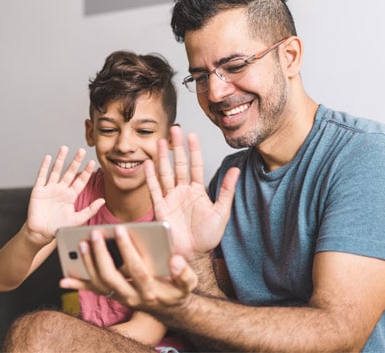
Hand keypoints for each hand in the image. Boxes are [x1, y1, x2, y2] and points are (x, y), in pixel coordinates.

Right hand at [25, 146, 104, 243]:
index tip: (92, 162)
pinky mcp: (38, 191)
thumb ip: (90, 210)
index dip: (86, 172)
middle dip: (75, 162)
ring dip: (60, 159)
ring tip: (65, 148)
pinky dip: (44, 167)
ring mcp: (50, 189)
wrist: (41, 233)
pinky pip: (42, 177)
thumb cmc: (59, 227)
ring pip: (56, 171)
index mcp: (71, 196)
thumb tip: (103, 201)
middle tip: (82, 151)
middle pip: (69, 172)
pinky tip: (48, 158)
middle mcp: (61, 190)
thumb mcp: (77, 219)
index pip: (80, 181)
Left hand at [60, 225, 197, 312]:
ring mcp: (119, 296)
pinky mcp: (111, 295)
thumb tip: (175, 260)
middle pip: (111, 276)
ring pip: (99, 282)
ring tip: (81, 243)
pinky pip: (92, 291)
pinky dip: (76, 285)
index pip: (136, 269)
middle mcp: (132, 295)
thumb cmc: (177, 290)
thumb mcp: (188, 283)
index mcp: (150, 290)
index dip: (127, 249)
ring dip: (88, 263)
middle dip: (101, 254)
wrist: (168, 308)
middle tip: (95, 233)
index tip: (119, 229)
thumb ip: (184, 273)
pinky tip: (63, 278)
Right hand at [145, 126, 238, 255]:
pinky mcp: (160, 208)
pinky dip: (151, 177)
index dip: (194, 150)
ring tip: (161, 142)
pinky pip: (154, 189)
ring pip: (165, 173)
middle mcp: (182, 191)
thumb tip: (236, 171)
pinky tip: (148, 164)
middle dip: (176, 147)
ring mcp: (170, 198)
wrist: (192, 255)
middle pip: (178, 165)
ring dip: (163, 158)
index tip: (192, 135)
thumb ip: (226, 190)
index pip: (195, 165)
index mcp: (197, 191)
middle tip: (175, 129)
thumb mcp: (221, 212)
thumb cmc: (207, 237)